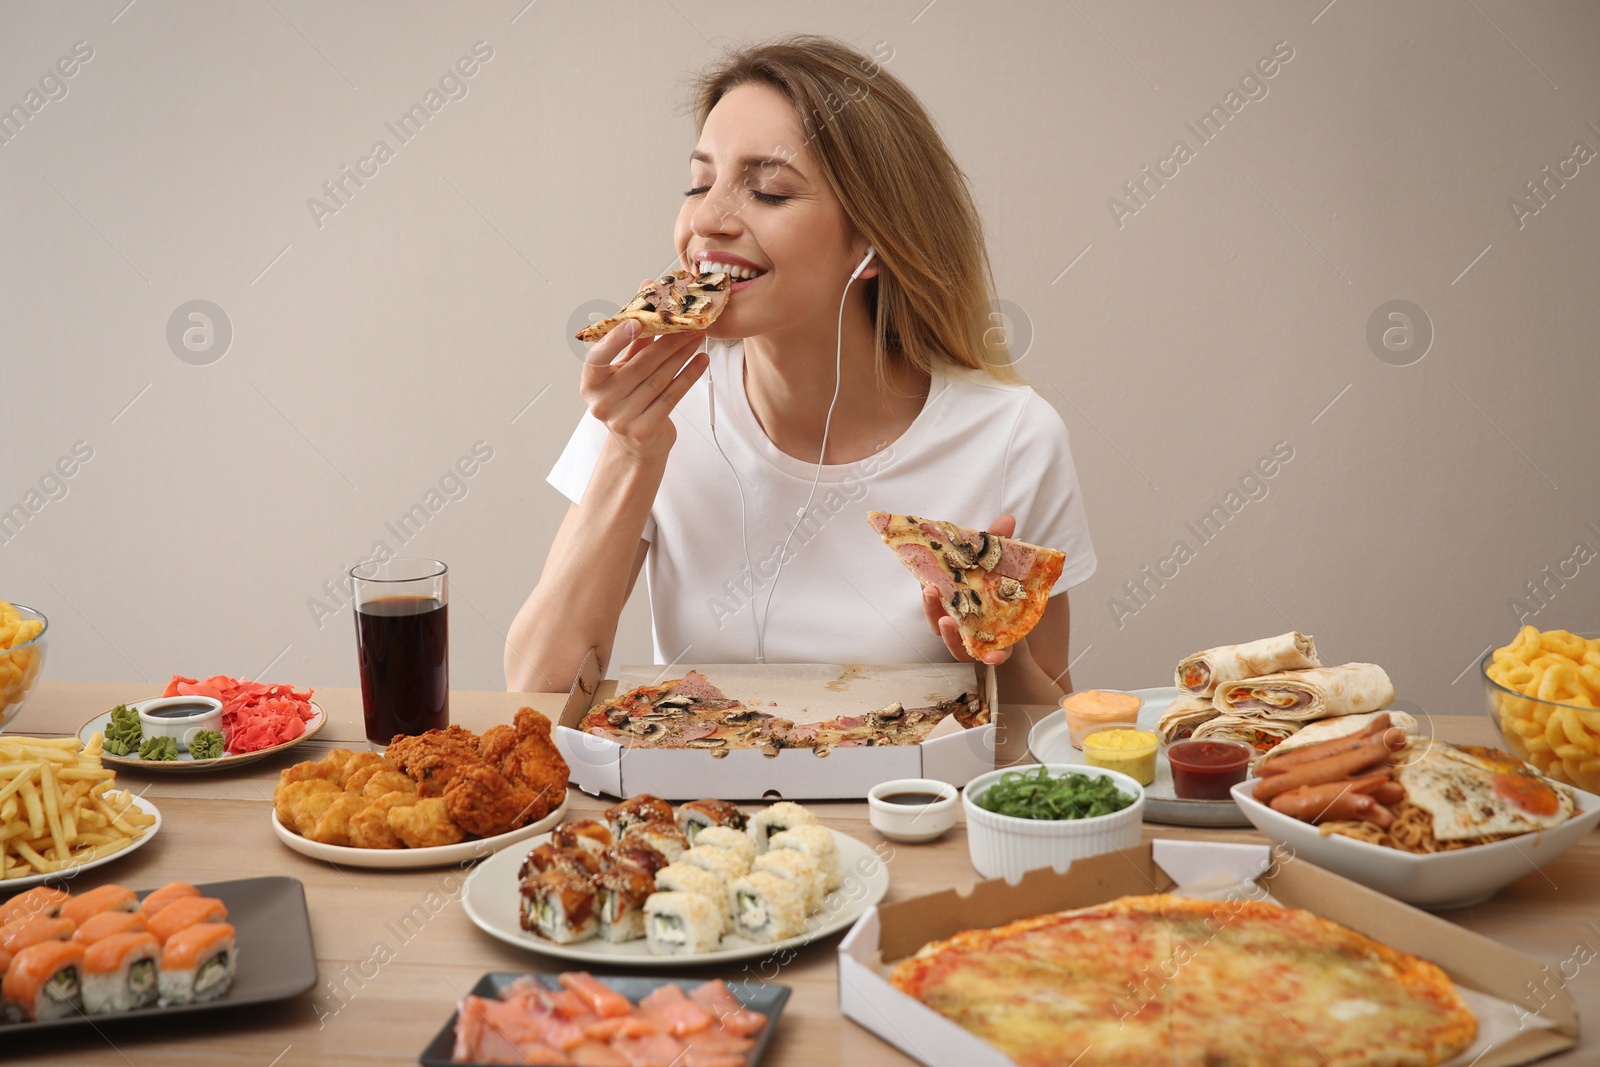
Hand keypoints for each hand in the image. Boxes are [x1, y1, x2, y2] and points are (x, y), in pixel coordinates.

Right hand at [578, 283, 706, 462]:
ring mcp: (622, 419)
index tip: (636, 321)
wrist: (637, 444)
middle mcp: (602, 403)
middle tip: (690, 322)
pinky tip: (702, 360)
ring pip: (660, 378)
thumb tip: (646, 287)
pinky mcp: (644, 430)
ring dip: (683, 354)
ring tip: (699, 337)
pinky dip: (689, 376)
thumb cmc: (630, 396)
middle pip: (640, 365)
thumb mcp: (625, 367)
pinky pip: (672, 396)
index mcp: (590, 384)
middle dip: (668, 340)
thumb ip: (634, 332)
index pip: (598, 358)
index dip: (617, 339)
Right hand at [921, 513, 1015, 664]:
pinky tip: (992, 656)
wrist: (1025, 621)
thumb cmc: (999, 589)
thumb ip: (998, 544)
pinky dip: (990, 657)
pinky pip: (990, 657)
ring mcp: (974, 638)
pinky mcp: (996, 649)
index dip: (927, 589)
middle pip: (937, 620)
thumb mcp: (997, 564)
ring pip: (954, 642)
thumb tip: (1007, 519)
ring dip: (949, 634)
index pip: (935, 595)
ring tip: (948, 621)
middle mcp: (958, 621)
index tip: (924, 582)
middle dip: (931, 608)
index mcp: (952, 599)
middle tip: (930, 592)